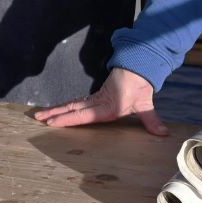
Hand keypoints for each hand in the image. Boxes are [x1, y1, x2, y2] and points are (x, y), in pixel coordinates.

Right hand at [35, 68, 166, 135]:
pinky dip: (65, 108)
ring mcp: (94, 99)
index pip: (83, 115)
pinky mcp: (95, 97)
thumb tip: (164, 134)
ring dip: (56, 110)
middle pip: (72, 109)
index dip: (67, 119)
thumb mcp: (145, 104)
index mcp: (106, 107)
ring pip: (71, 106)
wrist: (137, 68)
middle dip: (55, 115)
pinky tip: (56, 112)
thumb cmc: (140, 87)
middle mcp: (97, 103)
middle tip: (38, 119)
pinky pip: (76, 104)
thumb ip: (152, 120)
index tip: (53, 122)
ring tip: (40, 116)